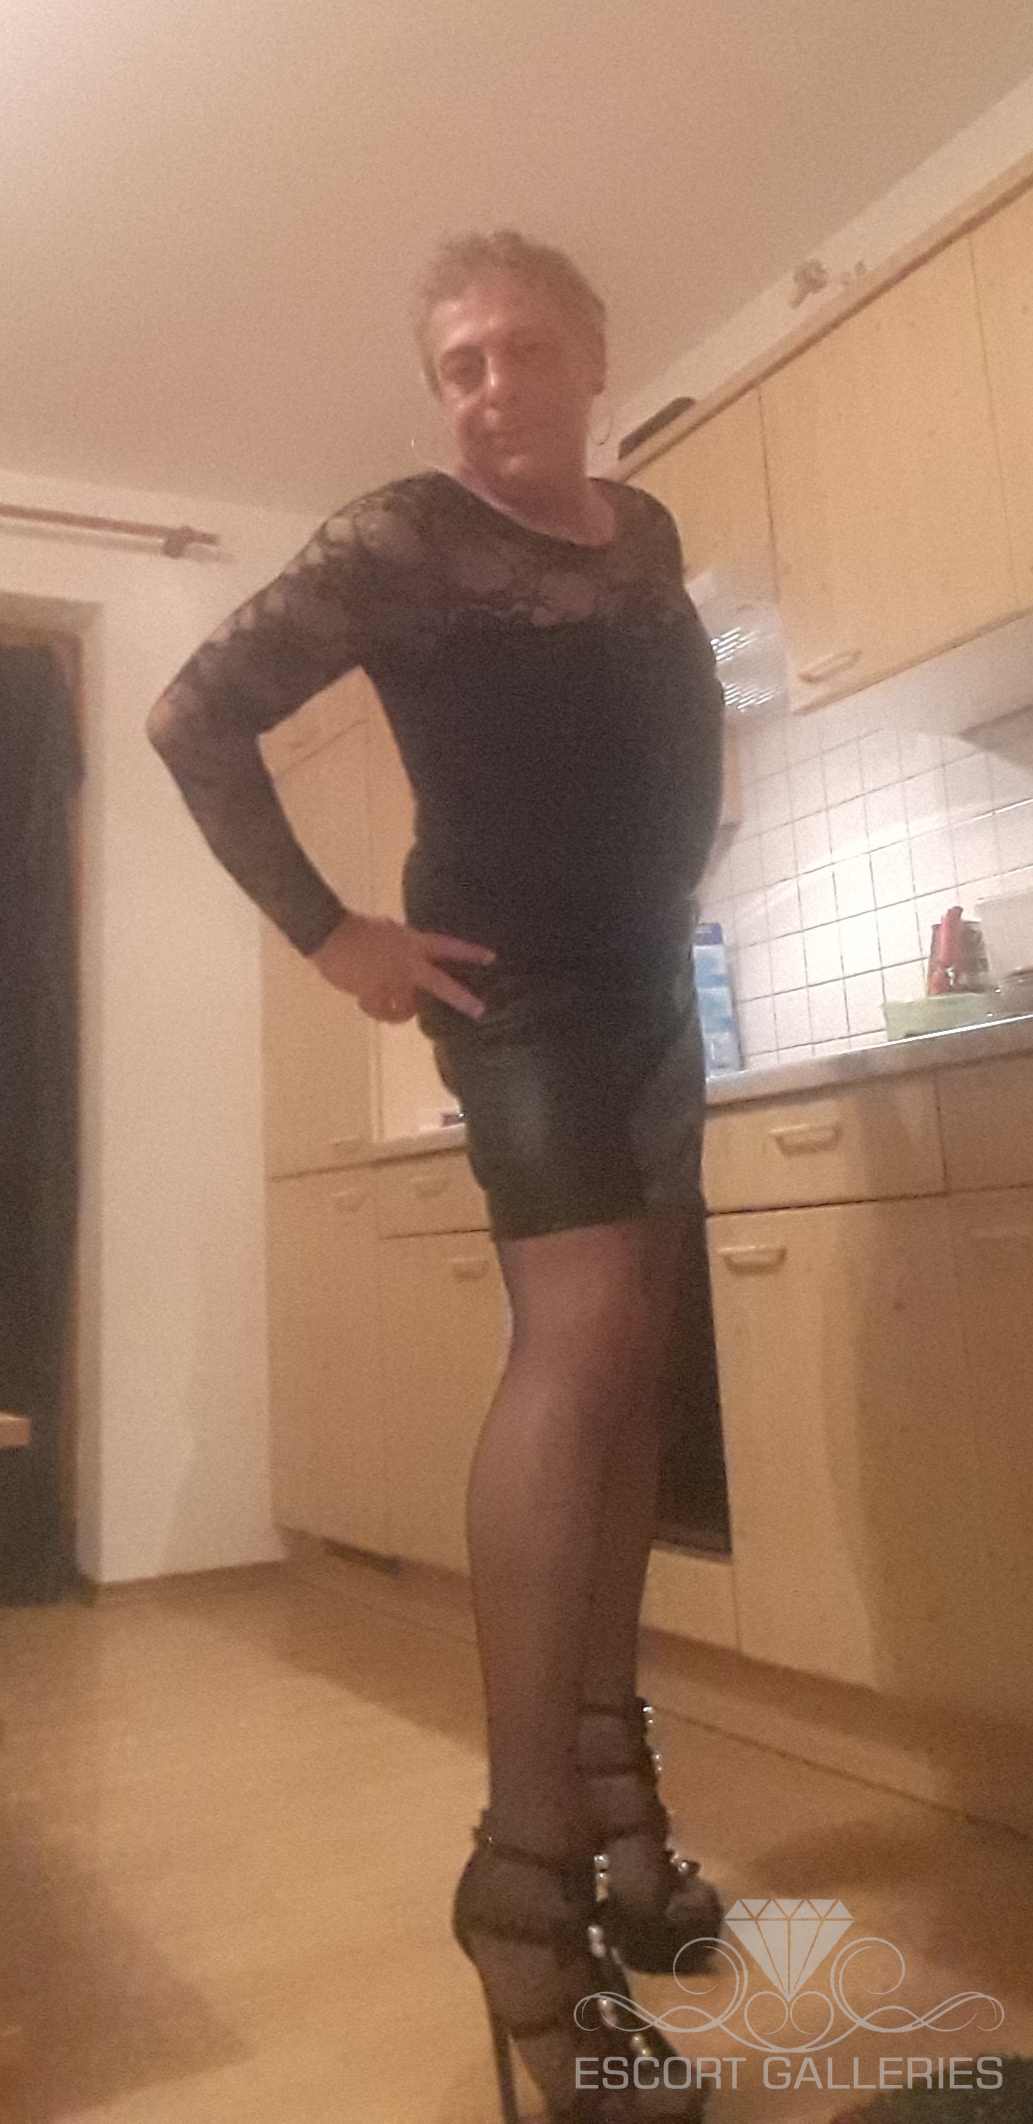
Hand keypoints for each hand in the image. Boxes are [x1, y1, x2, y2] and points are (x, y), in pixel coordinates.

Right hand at [309, 911, 496, 1021]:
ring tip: (399, 1012)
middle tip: (480, 1010)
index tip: (492, 958)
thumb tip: (411, 951)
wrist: (328, 935)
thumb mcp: (389, 929)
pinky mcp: (372, 996)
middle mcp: (406, 965)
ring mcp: (391, 983)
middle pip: (440, 985)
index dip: (469, 953)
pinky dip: (376, 1010)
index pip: (447, 947)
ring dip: (404, 1011)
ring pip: (407, 1007)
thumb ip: (405, 942)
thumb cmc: (356, 926)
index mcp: (411, 944)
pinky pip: (381, 1011)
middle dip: (462, 998)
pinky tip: (366, 1002)